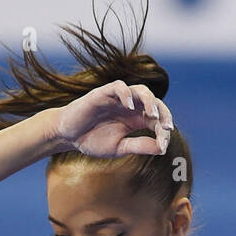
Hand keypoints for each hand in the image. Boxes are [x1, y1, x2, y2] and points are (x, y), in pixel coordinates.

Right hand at [52, 81, 172, 157]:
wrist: (69, 135)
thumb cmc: (93, 140)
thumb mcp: (119, 147)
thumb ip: (139, 146)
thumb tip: (162, 149)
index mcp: (137, 119)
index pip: (157, 120)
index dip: (163, 131)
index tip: (164, 146)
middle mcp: (131, 106)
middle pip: (154, 102)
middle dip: (163, 114)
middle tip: (167, 127)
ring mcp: (118, 98)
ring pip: (140, 91)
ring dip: (149, 101)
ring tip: (152, 115)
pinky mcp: (103, 93)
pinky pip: (118, 87)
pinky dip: (126, 94)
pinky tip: (130, 106)